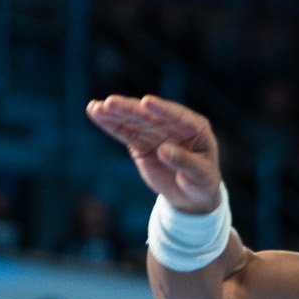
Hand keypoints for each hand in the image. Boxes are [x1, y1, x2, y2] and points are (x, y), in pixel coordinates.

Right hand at [86, 95, 223, 213]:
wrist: (192, 195)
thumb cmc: (203, 183)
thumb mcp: (201, 175)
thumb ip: (184, 161)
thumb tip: (164, 150)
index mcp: (195, 128)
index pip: (178, 116)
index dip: (162, 110)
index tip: (146, 103)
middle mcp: (173, 125)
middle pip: (149, 116)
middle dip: (130, 109)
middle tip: (111, 103)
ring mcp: (155, 132)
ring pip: (133, 122)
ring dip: (114, 114)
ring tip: (95, 107)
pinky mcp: (141, 143)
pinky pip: (124, 132)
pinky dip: (110, 124)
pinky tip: (95, 113)